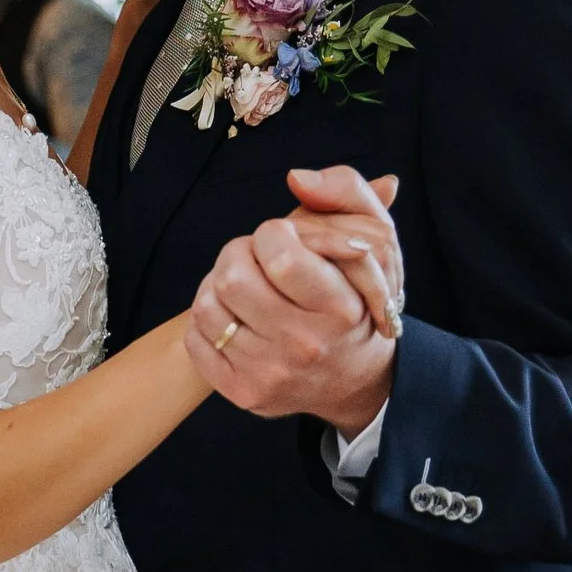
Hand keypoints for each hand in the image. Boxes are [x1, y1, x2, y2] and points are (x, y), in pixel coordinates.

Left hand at [186, 167, 400, 433]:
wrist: (355, 378)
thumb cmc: (359, 299)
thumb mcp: (374, 240)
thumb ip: (347, 192)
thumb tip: (297, 178)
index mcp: (340, 308)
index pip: (280, 252)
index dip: (272, 233)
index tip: (284, 240)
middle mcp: (305, 346)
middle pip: (233, 276)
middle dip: (239, 254)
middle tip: (258, 259)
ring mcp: (271, 374)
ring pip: (208, 306)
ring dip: (220, 285)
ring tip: (246, 287)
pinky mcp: (243, 392)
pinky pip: (196, 340)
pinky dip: (208, 321)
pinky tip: (235, 318)